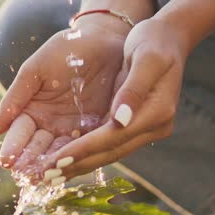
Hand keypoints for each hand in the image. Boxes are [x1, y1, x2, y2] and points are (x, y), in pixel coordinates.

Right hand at [0, 15, 128, 177]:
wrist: (106, 39)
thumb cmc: (67, 49)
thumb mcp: (36, 70)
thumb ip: (15, 98)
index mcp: (31, 111)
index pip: (19, 134)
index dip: (13, 147)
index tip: (7, 161)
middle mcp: (49, 125)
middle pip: (37, 149)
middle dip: (31, 164)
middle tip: (26, 177)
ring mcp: (72, 130)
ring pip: (60, 153)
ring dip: (52, 167)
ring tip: (44, 179)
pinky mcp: (96, 131)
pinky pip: (86, 148)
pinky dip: (77, 160)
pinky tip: (70, 170)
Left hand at [39, 18, 187, 178]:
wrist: (169, 38)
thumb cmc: (154, 41)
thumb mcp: (146, 57)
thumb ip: (133, 88)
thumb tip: (120, 120)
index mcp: (157, 112)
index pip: (114, 137)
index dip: (84, 149)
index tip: (57, 160)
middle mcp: (154, 127)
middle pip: (110, 152)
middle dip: (77, 164)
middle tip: (46, 176)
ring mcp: (146, 129)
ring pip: (108, 153)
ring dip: (79, 164)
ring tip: (50, 175)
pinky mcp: (136, 127)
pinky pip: (108, 145)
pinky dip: (86, 153)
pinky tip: (65, 160)